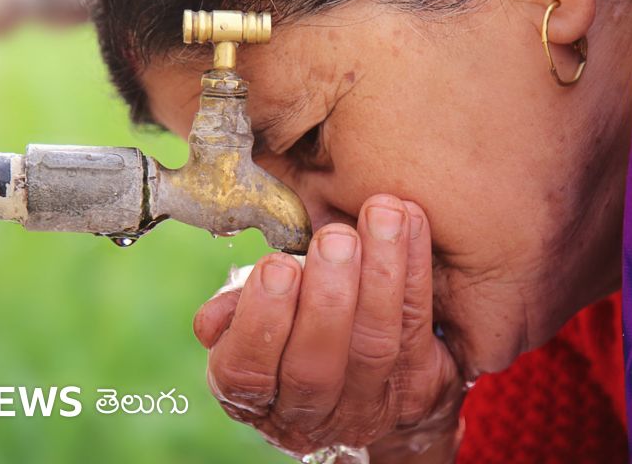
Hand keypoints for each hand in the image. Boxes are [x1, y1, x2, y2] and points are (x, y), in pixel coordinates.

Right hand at [194, 194, 465, 460]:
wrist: (373, 379)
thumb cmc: (296, 331)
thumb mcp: (256, 327)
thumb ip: (235, 315)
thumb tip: (210, 321)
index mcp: (259, 397)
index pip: (247, 373)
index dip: (260, 321)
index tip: (277, 265)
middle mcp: (312, 413)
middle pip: (315, 367)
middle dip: (326, 299)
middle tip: (335, 239)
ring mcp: (370, 404)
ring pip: (374, 345)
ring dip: (380, 276)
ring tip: (380, 216)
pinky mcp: (421, 385)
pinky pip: (417, 324)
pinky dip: (414, 267)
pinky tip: (410, 219)